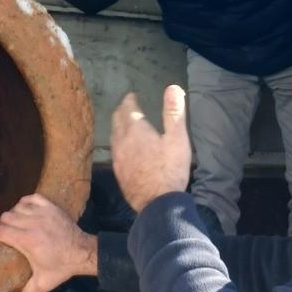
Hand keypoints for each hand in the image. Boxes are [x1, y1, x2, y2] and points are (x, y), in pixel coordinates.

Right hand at [0, 194, 97, 291]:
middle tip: (2, 232)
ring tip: (14, 222)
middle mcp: (31, 223)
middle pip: (5, 217)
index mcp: (26, 240)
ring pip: (17, 207)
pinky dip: (25, 202)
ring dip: (12, 214)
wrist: (82, 253)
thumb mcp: (44, 283)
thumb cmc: (62, 267)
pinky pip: (32, 198)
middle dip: (0, 224)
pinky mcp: (51, 207)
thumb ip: (28, 290)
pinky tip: (25, 209)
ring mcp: (42, 213)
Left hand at [111, 85, 191, 212]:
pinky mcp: (118, 172)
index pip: (128, 108)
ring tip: (125, 124)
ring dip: (118, 126)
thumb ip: (174, 113)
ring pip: (114, 136)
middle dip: (122, 111)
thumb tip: (172, 88)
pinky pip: (115, 151)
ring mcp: (117, 158)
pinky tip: (125, 148)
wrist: (157, 203)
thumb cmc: (170, 169)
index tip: (132, 95)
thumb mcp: (177, 139)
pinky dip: (119, 142)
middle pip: (117, 120)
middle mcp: (121, 141)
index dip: (130, 100)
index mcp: (135, 130)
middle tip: (128, 107)